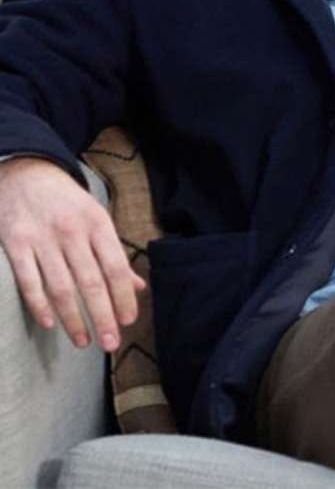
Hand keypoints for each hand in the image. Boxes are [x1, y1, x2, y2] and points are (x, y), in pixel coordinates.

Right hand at [0, 156, 143, 350]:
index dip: (123, 297)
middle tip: (110, 344)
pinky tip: (51, 324)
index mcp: (97, 224)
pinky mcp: (15, 244)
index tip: (129, 321)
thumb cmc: (67, 202)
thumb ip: (114, 253)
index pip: (116, 267)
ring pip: (61, 287)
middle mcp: (72, 232)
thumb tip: (138, 287)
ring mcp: (42, 239)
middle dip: (103, 316)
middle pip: (91, 282)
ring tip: (84, 341)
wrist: (25, 172)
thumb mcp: (97, 218)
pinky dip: (39, 305)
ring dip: (73, 319)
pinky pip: (28, 281)